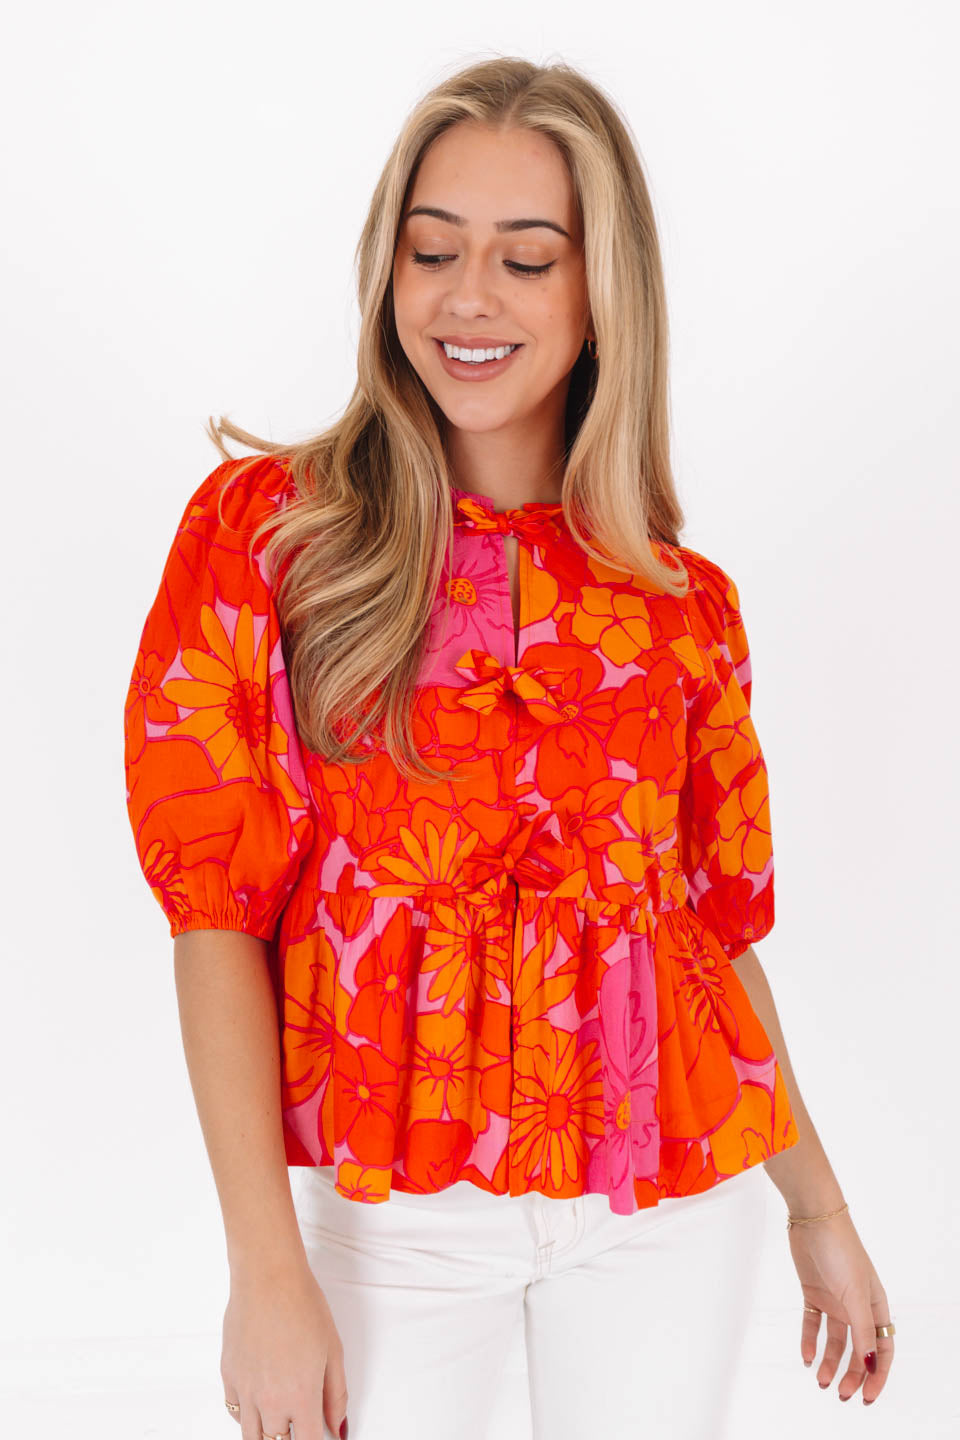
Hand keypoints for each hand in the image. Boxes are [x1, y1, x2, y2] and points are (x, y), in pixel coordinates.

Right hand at [222, 1260, 348, 1439]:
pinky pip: (234, 1412)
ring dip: (268, 1435)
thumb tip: (337, 1427)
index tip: (320, 1436)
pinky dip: (248, 1416)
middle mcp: (270, 1400)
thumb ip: (336, 1395)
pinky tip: (260, 1405)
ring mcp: (245, 1390)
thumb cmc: (303, 1305)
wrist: (268, 1277)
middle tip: (300, 1424)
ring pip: (252, 1436)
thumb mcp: (333, 1350)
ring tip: (281, 1422)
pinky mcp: (228, 1376)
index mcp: (301, 1396)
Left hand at [788, 1207, 894, 1405]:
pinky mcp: (813, 1293)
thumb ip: (863, 1331)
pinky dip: (809, 1341)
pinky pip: (813, 1323)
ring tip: (821, 1381)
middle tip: (842, 1395)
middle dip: (852, 1375)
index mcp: (876, 1306)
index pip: (883, 1349)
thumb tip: (872, 1365)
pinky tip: (805, 1356)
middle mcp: (857, 1306)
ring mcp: (835, 1300)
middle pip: (858, 1349)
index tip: (868, 1397)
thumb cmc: (842, 1251)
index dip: (878, 1375)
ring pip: (835, 1341)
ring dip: (830, 1362)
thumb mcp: (855, 1295)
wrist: (813, 1219)